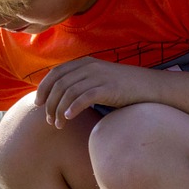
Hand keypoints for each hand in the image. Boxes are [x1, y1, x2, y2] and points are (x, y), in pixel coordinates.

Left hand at [35, 58, 153, 127]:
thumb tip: (62, 98)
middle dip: (50, 104)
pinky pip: (84, 97)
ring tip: (58, 125)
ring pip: (68, 92)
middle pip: (59, 84)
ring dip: (59, 110)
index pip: (56, 73)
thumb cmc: (124, 88)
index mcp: (85, 62)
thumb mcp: (100, 80)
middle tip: (49, 121)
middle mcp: (90, 66)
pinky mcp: (108, 88)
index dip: (43, 88)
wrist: (151, 87)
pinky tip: (68, 119)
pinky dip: (73, 108)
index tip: (38, 104)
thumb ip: (82, 83)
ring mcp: (99, 76)